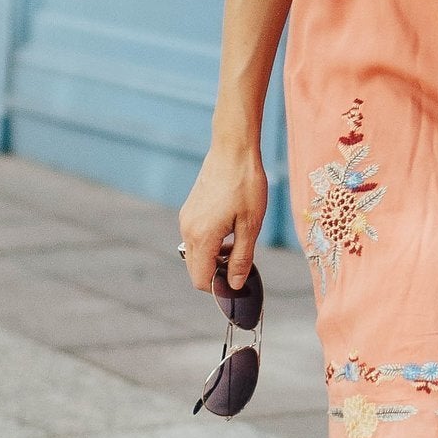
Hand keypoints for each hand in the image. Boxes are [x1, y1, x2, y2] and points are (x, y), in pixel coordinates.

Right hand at [179, 136, 268, 290]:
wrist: (233, 150)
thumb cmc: (246, 185)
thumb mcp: (251, 225)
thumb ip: (242, 258)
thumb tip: (235, 285)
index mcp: (202, 237)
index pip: (201, 280)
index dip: (219, 288)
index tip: (239, 283)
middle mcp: (188, 230)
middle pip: (196, 269)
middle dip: (217, 274)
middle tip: (243, 264)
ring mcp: (186, 219)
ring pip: (196, 254)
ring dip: (214, 258)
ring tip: (239, 246)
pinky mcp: (189, 210)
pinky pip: (196, 238)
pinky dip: (210, 244)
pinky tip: (229, 231)